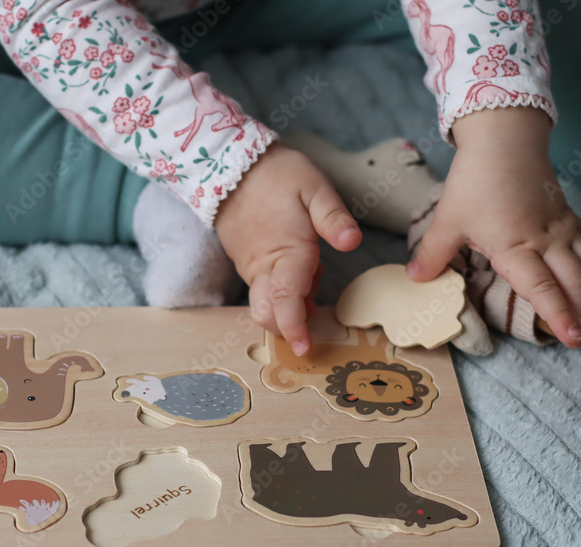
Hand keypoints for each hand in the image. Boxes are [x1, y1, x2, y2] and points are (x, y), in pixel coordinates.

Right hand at [215, 144, 361, 354]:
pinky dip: (281, 292)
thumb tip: (352, 242)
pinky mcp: (245, 262)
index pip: (286, 302)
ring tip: (312, 277)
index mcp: (285, 253)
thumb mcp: (313, 186)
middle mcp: (263, 267)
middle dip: (288, 326)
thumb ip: (333, 217)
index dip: (294, 328)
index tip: (304, 348)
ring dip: (289, 306)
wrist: (229, 164)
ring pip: (265, 303)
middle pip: (268, 314)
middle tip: (315, 313)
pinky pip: (261, 289)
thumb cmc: (276, 174)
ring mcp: (250, 267)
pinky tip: (299, 268)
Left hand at [407, 107, 580, 347]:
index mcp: (517, 248)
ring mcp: (561, 226)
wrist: (505, 137)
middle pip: (575, 282)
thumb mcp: (448, 220)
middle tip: (580, 336)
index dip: (559, 315)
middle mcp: (546, 241)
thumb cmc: (476, 179)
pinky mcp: (567, 213)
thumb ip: (433, 254)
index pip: (544, 290)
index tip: (570, 337)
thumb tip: (414, 279)